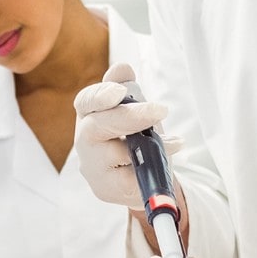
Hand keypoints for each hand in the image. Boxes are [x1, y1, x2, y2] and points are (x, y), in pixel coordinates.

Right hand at [72, 62, 179, 210]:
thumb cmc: (134, 138)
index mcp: (89, 115)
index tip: (120, 91)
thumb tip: (122, 68)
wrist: (139, 177)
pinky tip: (164, 163)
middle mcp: (85, 141)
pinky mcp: (106, 189)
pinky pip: (129, 180)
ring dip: (148, 146)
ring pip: (115, 155)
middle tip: (160, 110)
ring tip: (172, 142)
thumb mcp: (135, 110)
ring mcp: (93, 167)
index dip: (100, 95)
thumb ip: (129, 89)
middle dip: (129, 117)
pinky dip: (150, 170)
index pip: (86, 102)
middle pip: (96, 127)